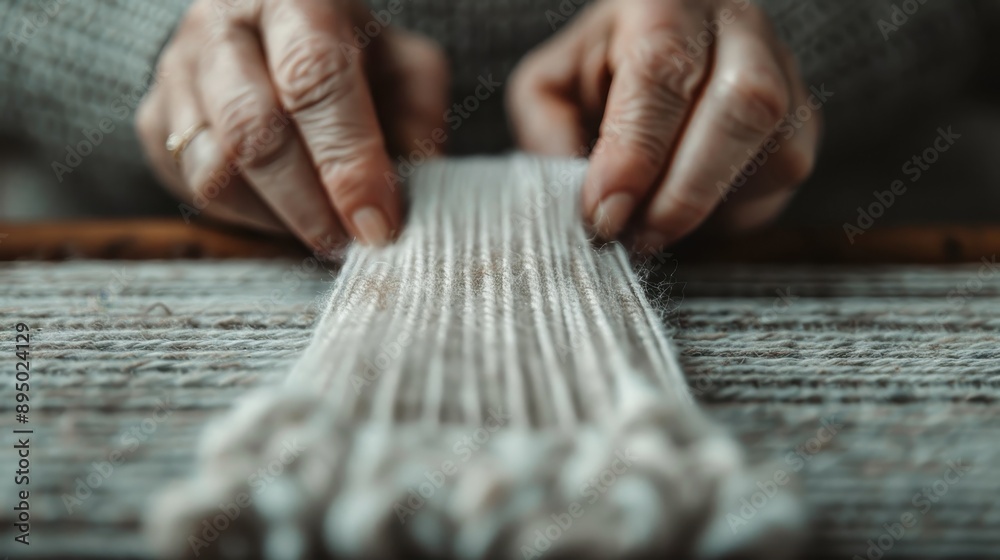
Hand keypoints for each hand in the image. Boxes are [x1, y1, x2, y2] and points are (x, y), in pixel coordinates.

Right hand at [137, 0, 447, 251]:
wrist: (268, 31)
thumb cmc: (347, 52)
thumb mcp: (401, 63)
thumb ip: (418, 112)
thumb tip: (418, 178)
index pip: (314, 77)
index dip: (348, 159)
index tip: (378, 223)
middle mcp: (221, 24)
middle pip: (254, 131)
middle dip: (310, 204)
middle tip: (352, 242)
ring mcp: (177, 71)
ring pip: (214, 169)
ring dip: (277, 218)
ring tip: (324, 232)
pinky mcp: (154, 118)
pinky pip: (192, 188)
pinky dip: (246, 218)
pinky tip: (285, 215)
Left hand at [508, 0, 820, 249]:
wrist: (657, 53)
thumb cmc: (598, 72)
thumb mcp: (549, 87)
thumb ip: (549, 132)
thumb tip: (586, 197)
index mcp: (664, 2)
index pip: (663, 72)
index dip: (636, 152)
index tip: (606, 212)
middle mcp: (736, 25)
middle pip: (744, 105)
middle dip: (687, 191)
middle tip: (638, 237)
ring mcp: (783, 67)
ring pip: (779, 147)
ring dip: (713, 206)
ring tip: (655, 228)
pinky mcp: (803, 114)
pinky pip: (788, 173)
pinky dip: (740, 208)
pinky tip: (693, 208)